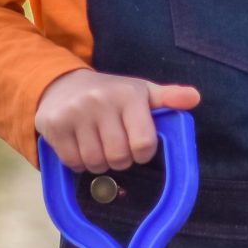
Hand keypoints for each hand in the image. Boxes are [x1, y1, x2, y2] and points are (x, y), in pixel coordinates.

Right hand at [34, 67, 199, 172]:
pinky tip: (80, 145)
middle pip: (119, 158)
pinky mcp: (53, 125)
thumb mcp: (142, 92)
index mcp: (129, 94)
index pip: (144, 145)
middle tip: (114, 144)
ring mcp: (74, 112)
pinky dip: (79, 162)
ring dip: (99, 163)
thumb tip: (194, 98)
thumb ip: (169, 98)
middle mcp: (100, 100)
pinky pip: (73, 162)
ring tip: (97, 144)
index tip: (137, 145)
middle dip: (120, 159)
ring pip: (95, 163)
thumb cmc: (112, 94)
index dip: (142, 153)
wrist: (62, 84)